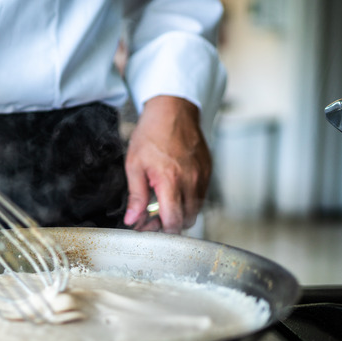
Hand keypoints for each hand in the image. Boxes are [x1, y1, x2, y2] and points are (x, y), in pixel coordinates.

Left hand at [123, 96, 211, 232]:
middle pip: (186, 220)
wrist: (173, 110)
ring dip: (180, 212)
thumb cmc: (152, 133)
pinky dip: (189, 199)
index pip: (173, 221)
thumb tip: (133, 220)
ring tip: (163, 202)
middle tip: (153, 216)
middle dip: (170, 223)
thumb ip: (136, 196)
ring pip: (195, 210)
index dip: (160, 230)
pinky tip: (175, 189)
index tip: (147, 226)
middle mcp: (191, 181)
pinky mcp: (208, 171)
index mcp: (170, 180)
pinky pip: (201, 196)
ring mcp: (202, 176)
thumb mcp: (134, 165)